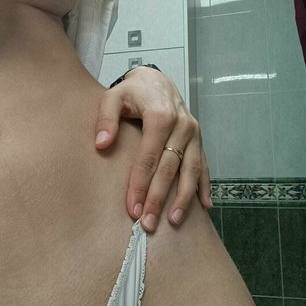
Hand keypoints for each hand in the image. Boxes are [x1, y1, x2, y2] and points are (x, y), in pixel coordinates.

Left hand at [95, 66, 212, 231]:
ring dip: (184, 197)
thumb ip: (106, 118)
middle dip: (159, 197)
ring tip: (173, 221)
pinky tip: (204, 207)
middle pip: (170, 167)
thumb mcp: (112, 96)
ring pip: (191, 170)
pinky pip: (204, 165)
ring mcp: (194, 133)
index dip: (141, 184)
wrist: (156, 82)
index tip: (133, 209)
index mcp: (160, 115)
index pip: (149, 157)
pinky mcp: (199, 140)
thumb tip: (101, 144)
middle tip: (149, 224)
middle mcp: (182, 125)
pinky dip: (205, 186)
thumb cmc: (131, 93)